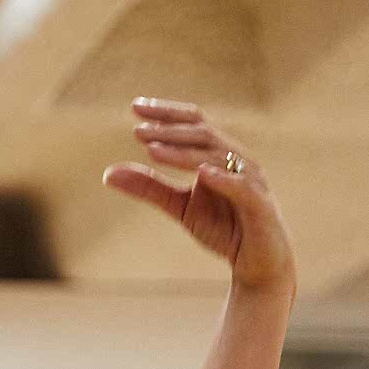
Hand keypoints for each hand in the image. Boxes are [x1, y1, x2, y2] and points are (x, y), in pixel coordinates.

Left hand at [101, 99, 293, 291]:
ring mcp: (252, 180)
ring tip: (153, 151)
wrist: (257, 262)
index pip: (194, 123)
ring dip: (184, 153)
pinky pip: (242, 187)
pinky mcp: (261, 205)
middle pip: (204, 133)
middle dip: (170, 130)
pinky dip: (223, 178)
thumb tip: (108, 173)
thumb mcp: (179, 206)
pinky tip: (201, 173)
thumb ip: (148, 187)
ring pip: (218, 157)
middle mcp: (237, 160)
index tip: (135, 107)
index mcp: (219, 154)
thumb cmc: (223, 227)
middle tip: (138, 131)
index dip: (166, 113)